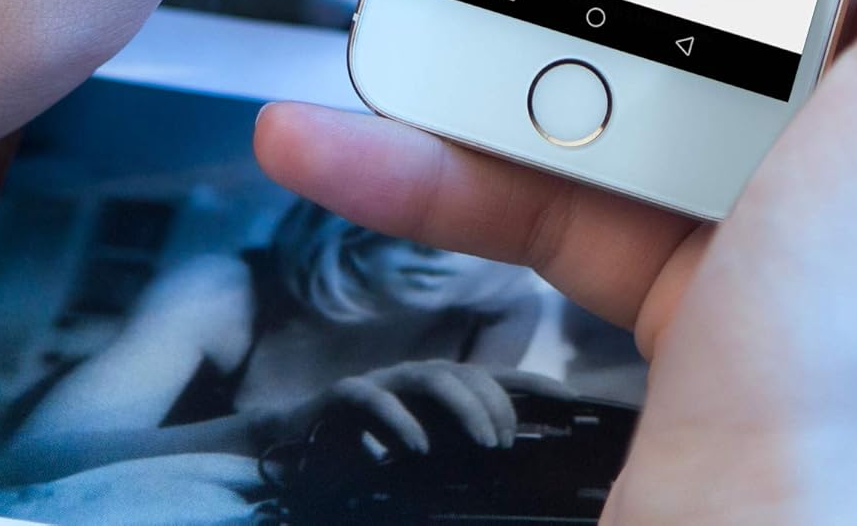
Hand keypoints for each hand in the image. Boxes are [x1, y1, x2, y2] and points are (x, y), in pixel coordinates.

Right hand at [295, 361, 564, 453]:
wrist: (285, 459)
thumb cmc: (366, 465)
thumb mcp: (428, 468)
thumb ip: (465, 470)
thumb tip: (518, 483)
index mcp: (444, 399)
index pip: (499, 381)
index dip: (535, 385)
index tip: (571, 401)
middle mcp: (416, 384)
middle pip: (470, 373)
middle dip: (497, 400)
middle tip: (510, 440)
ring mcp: (381, 386)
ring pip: (432, 376)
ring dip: (463, 403)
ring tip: (485, 441)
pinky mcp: (340, 399)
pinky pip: (369, 396)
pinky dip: (395, 419)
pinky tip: (414, 448)